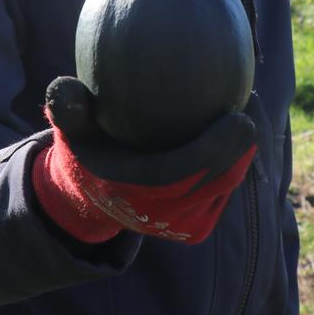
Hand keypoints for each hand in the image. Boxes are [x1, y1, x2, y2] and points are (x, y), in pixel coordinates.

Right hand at [31, 76, 255, 244]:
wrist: (98, 199)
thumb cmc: (88, 150)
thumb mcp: (70, 129)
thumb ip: (67, 108)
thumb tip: (63, 85)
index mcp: (130, 191)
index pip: (182, 174)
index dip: (216, 150)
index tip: (239, 117)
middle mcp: (159, 216)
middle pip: (215, 181)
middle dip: (240, 147)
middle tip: (250, 105)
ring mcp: (181, 227)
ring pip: (225, 187)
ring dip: (242, 152)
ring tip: (249, 111)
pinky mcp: (196, 230)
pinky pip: (224, 193)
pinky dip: (236, 164)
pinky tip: (240, 130)